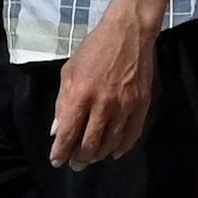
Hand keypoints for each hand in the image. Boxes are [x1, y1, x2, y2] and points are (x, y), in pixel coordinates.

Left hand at [50, 10, 156, 165]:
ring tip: (91, 158)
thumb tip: (56, 129)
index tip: (56, 161)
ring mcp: (124, 106)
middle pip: (90, 144)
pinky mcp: (141, 105)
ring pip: (111, 143)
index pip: (67, 132)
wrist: (128, 33)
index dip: (60, 151)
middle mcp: (102, 104)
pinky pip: (132, 135)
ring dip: (99, 155)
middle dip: (80, 159)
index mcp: (80, 94)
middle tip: (76, 164)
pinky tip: (113, 151)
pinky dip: (122, 148)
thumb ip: (62, 102)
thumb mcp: (70, 71)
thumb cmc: (94, 49)